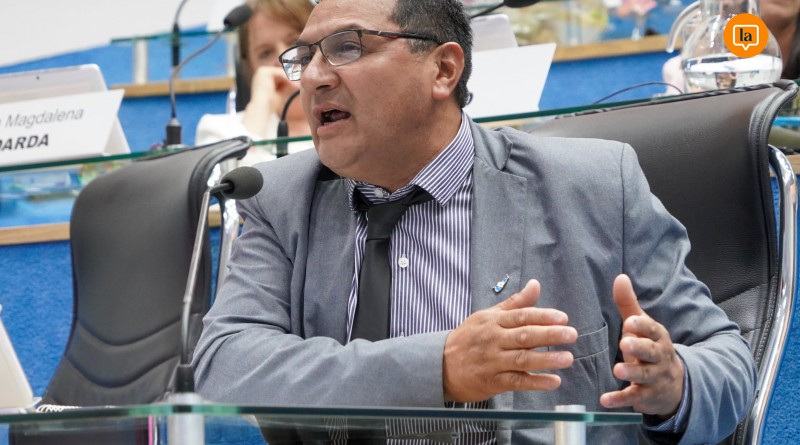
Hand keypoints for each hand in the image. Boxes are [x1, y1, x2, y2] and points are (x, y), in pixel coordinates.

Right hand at [243, 66, 297, 136]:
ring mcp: (261, 71)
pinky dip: (287, 79)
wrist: (262, 107)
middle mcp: (261, 74)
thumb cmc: (269, 105)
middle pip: (280, 73)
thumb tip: (296, 83)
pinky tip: (293, 85)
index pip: (278, 76)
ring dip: (290, 79)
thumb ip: (285, 86)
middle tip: (299, 84)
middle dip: (290, 78)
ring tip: (297, 86)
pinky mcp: (263, 71)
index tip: (297, 84)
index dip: (289, 80)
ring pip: (281, 73)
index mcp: (262, 79)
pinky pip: (279, 73)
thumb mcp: (279, 93)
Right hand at [443, 280, 577, 402]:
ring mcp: (492, 361)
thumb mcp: (487, 316)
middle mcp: (493, 340)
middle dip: (549, 335)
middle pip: (524, 336)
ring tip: (567, 358)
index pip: (521, 316)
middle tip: (571, 334)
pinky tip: (553, 381)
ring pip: (522, 359)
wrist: (441, 365)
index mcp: (493, 321)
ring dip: (546, 359)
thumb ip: (515, 303)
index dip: (543, 316)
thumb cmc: (468, 339)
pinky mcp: (492, 381)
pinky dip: (535, 382)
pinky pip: (516, 381)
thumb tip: (535, 284)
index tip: (563, 318)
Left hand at [599, 274, 683, 417]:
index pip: (652, 330)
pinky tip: (604, 400)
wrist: (673, 384)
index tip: (630, 322)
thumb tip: (620, 277)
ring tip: (617, 369)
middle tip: (624, 343)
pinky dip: (619, 400)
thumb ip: (628, 304)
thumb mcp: (641, 325)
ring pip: (644, 375)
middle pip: (651, 352)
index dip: (642, 326)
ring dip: (631, 372)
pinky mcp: (646, 396)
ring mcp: (654, 378)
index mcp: (657, 337)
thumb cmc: (649, 347)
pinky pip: (633, 397)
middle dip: (639, 347)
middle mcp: (659, 357)